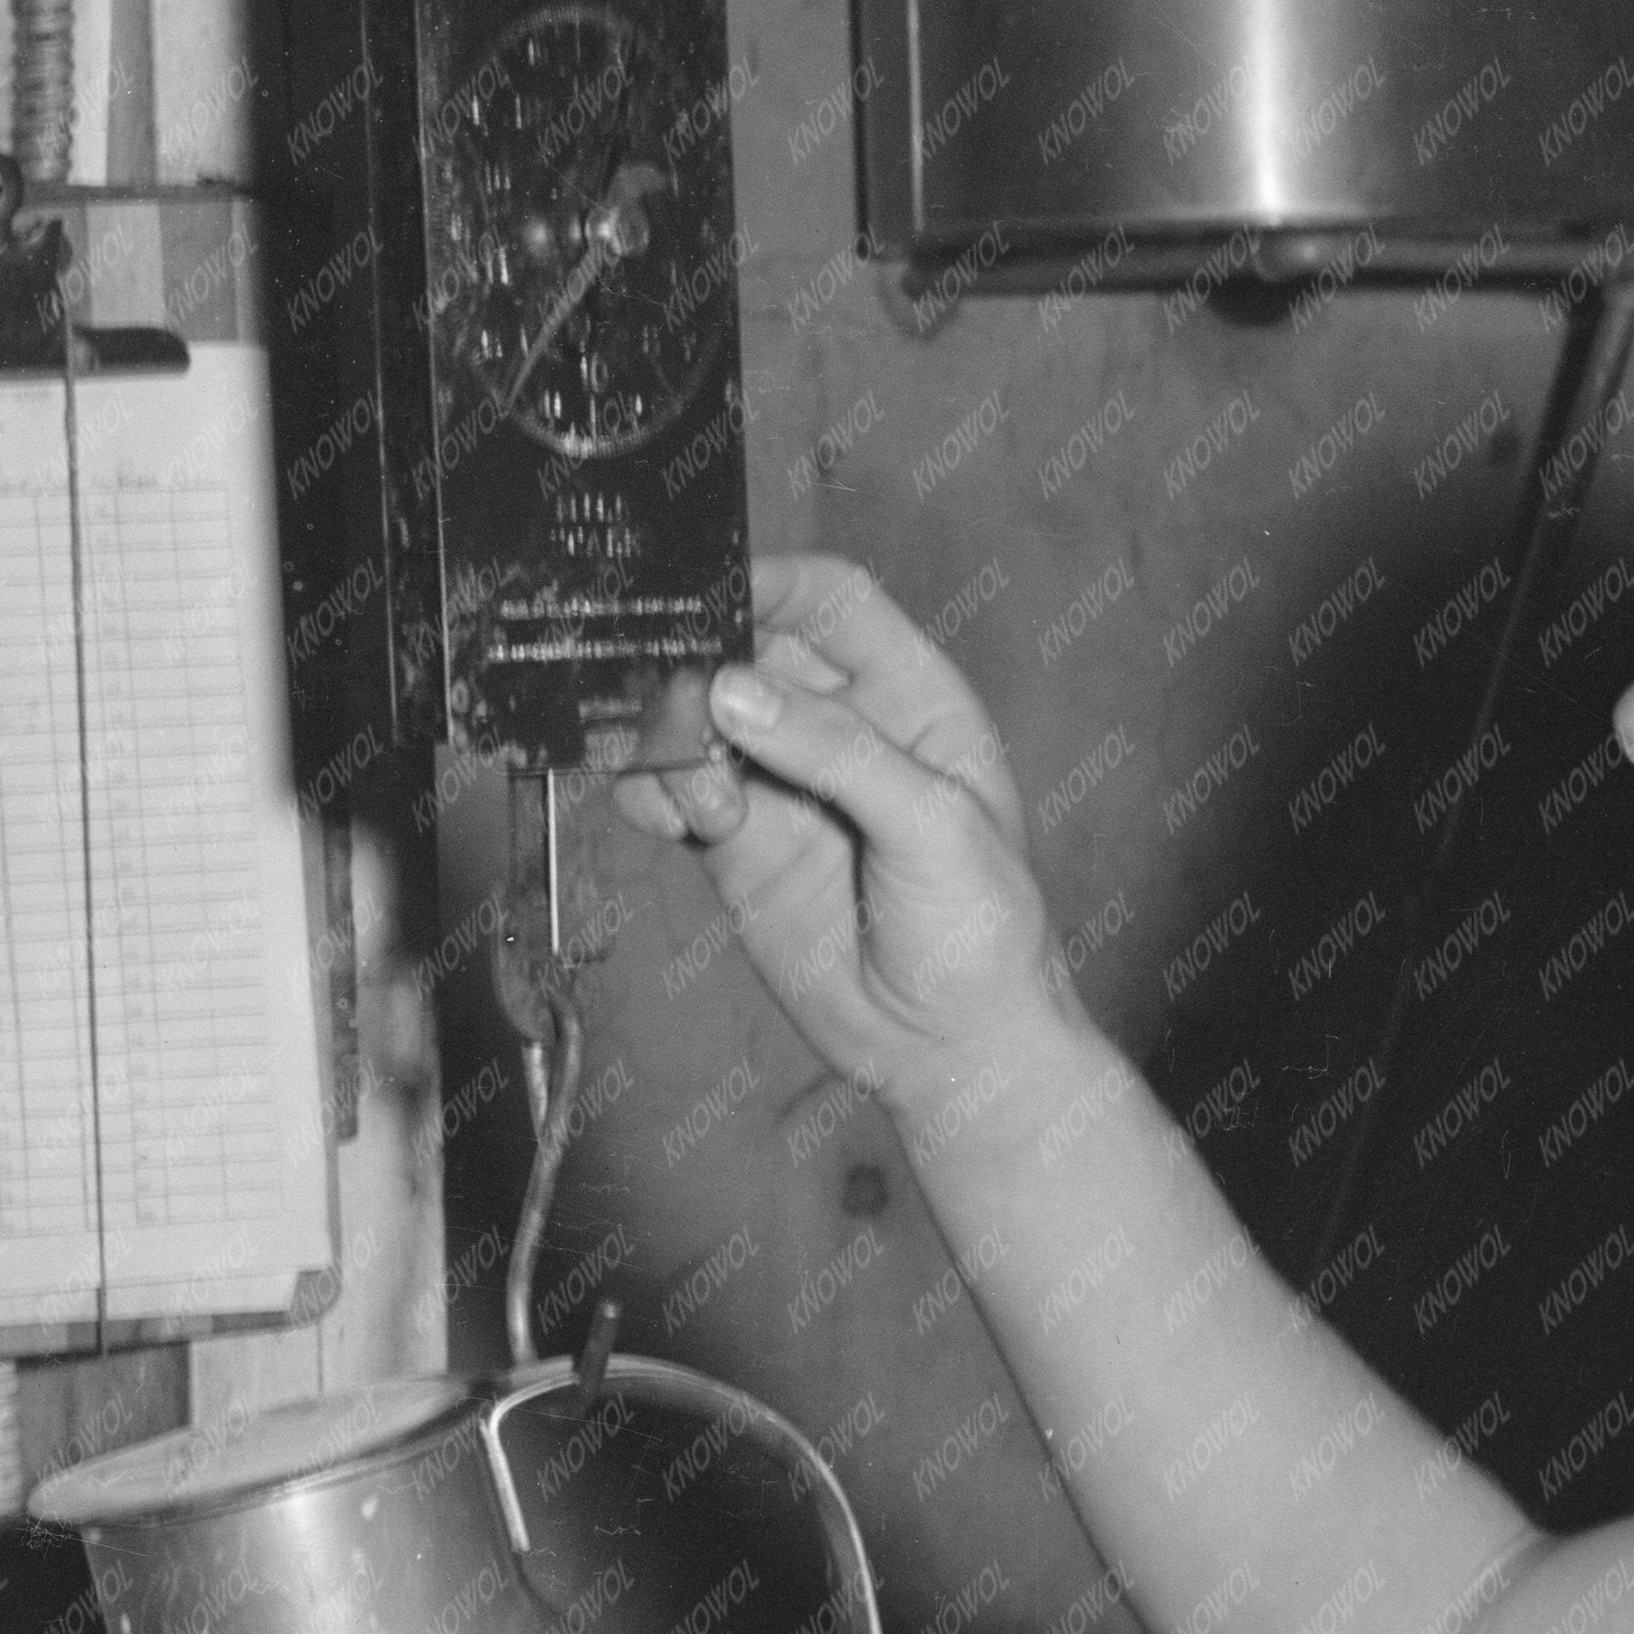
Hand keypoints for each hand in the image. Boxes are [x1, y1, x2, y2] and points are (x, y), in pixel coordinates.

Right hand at [609, 549, 1068, 1121]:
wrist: (953, 1050)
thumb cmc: (983, 931)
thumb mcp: (933, 824)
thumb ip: (836, 751)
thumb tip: (732, 690)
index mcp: (907, 696)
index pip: (828, 601)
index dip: (769, 583)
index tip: (708, 595)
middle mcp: (836, 728)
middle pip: (743, 653)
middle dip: (698, 669)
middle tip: (680, 712)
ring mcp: (779, 785)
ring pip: (694, 723)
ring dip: (672, 743)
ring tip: (704, 803)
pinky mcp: (734, 845)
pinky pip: (670, 794)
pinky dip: (650, 795)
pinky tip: (674, 822)